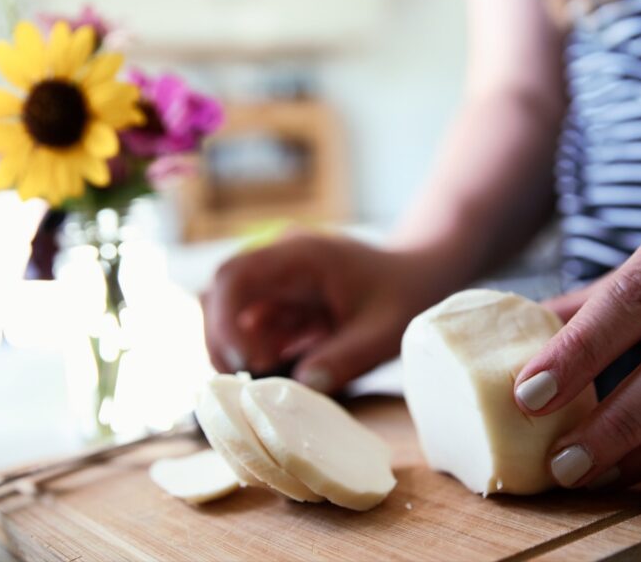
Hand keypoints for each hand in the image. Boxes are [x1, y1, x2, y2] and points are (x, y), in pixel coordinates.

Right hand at [203, 230, 434, 392]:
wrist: (421, 277)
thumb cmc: (406, 295)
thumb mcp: (385, 330)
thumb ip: (348, 356)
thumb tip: (304, 384)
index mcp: (300, 255)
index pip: (235, 277)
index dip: (227, 321)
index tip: (248, 362)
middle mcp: (280, 263)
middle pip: (220, 295)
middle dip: (222, 340)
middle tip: (244, 383)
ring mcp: (280, 284)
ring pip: (231, 314)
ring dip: (236, 351)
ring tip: (263, 383)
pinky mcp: (284, 305)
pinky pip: (253, 329)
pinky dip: (256, 355)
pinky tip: (278, 375)